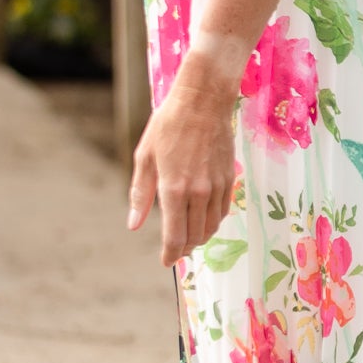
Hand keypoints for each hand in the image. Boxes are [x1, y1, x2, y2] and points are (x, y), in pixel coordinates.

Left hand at [128, 53, 238, 267]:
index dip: (170, 254)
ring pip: (211, 227)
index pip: (175, 236)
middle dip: (183, 249)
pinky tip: (203, 219)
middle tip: (175, 252)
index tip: (165, 262)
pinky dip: (212, 222)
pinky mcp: (229, 179)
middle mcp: (198, 192)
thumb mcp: (145, 157)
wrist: (204, 101)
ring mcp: (216, 186)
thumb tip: (134, 225)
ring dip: (199, 237)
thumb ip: (140, 194)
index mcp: (174, 188)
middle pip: (194, 236)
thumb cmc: (168, 125)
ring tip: (188, 239)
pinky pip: (222, 212)